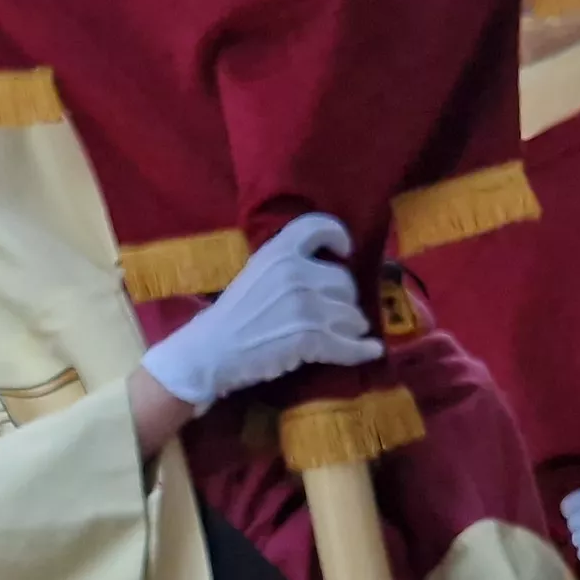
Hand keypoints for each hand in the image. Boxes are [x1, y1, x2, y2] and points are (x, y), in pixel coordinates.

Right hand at [137, 214, 383, 408]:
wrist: (209, 352)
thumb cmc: (231, 317)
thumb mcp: (255, 275)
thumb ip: (288, 267)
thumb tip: (329, 270)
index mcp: (278, 252)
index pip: (318, 227)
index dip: (338, 235)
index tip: (344, 251)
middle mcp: (295, 273)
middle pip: (344, 281)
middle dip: (344, 301)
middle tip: (334, 315)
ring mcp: (304, 306)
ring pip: (352, 315)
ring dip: (350, 328)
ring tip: (340, 336)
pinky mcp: (309, 337)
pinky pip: (348, 345)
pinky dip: (361, 350)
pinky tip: (370, 351)